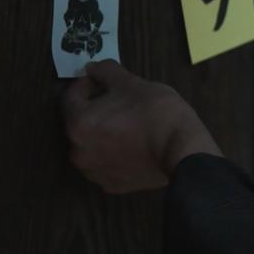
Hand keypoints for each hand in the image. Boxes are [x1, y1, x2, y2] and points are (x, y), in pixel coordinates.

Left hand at [62, 59, 220, 193]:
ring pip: (91, 146)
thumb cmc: (156, 113)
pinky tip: (132, 146)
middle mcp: (79, 151)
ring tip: (126, 125)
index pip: (70, 97)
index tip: (100, 79)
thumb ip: (107, 72)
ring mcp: (94, 172)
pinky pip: (106, 164)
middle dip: (93, 110)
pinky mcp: (112, 185)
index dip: (85, 84)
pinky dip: (113, 154)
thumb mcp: (133, 83)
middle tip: (117, 101)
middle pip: (79, 123)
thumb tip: (92, 67)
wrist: (183, 152)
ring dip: (101, 134)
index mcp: (79, 124)